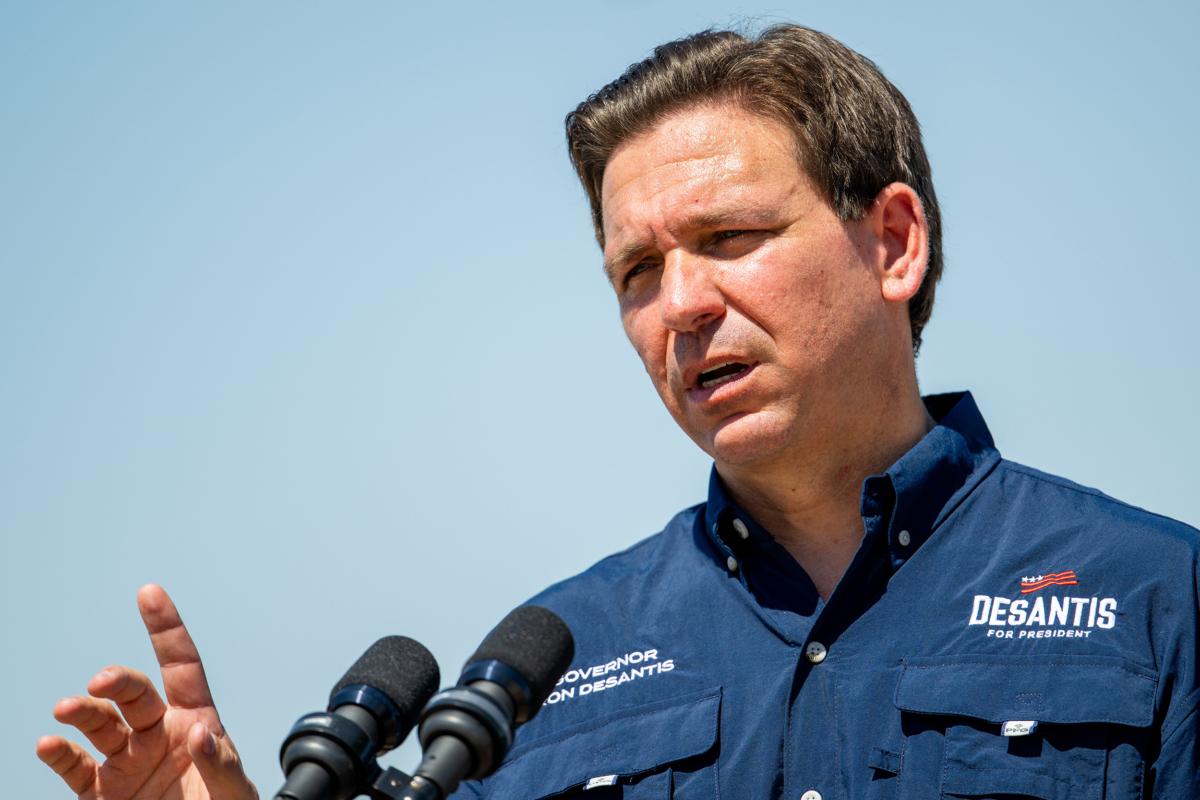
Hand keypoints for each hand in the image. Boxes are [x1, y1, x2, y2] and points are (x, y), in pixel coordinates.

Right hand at [36, 584, 257, 799]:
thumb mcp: (234, 791)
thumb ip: (220, 764)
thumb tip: (200, 734)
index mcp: (195, 719)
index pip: (181, 664)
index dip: (166, 628)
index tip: (149, 592)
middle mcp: (156, 733)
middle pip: (135, 693)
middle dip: (118, 681)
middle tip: (101, 681)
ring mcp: (127, 761)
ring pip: (100, 724)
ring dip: (83, 712)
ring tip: (67, 708)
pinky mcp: (102, 792)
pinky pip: (76, 768)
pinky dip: (59, 754)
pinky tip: (48, 743)